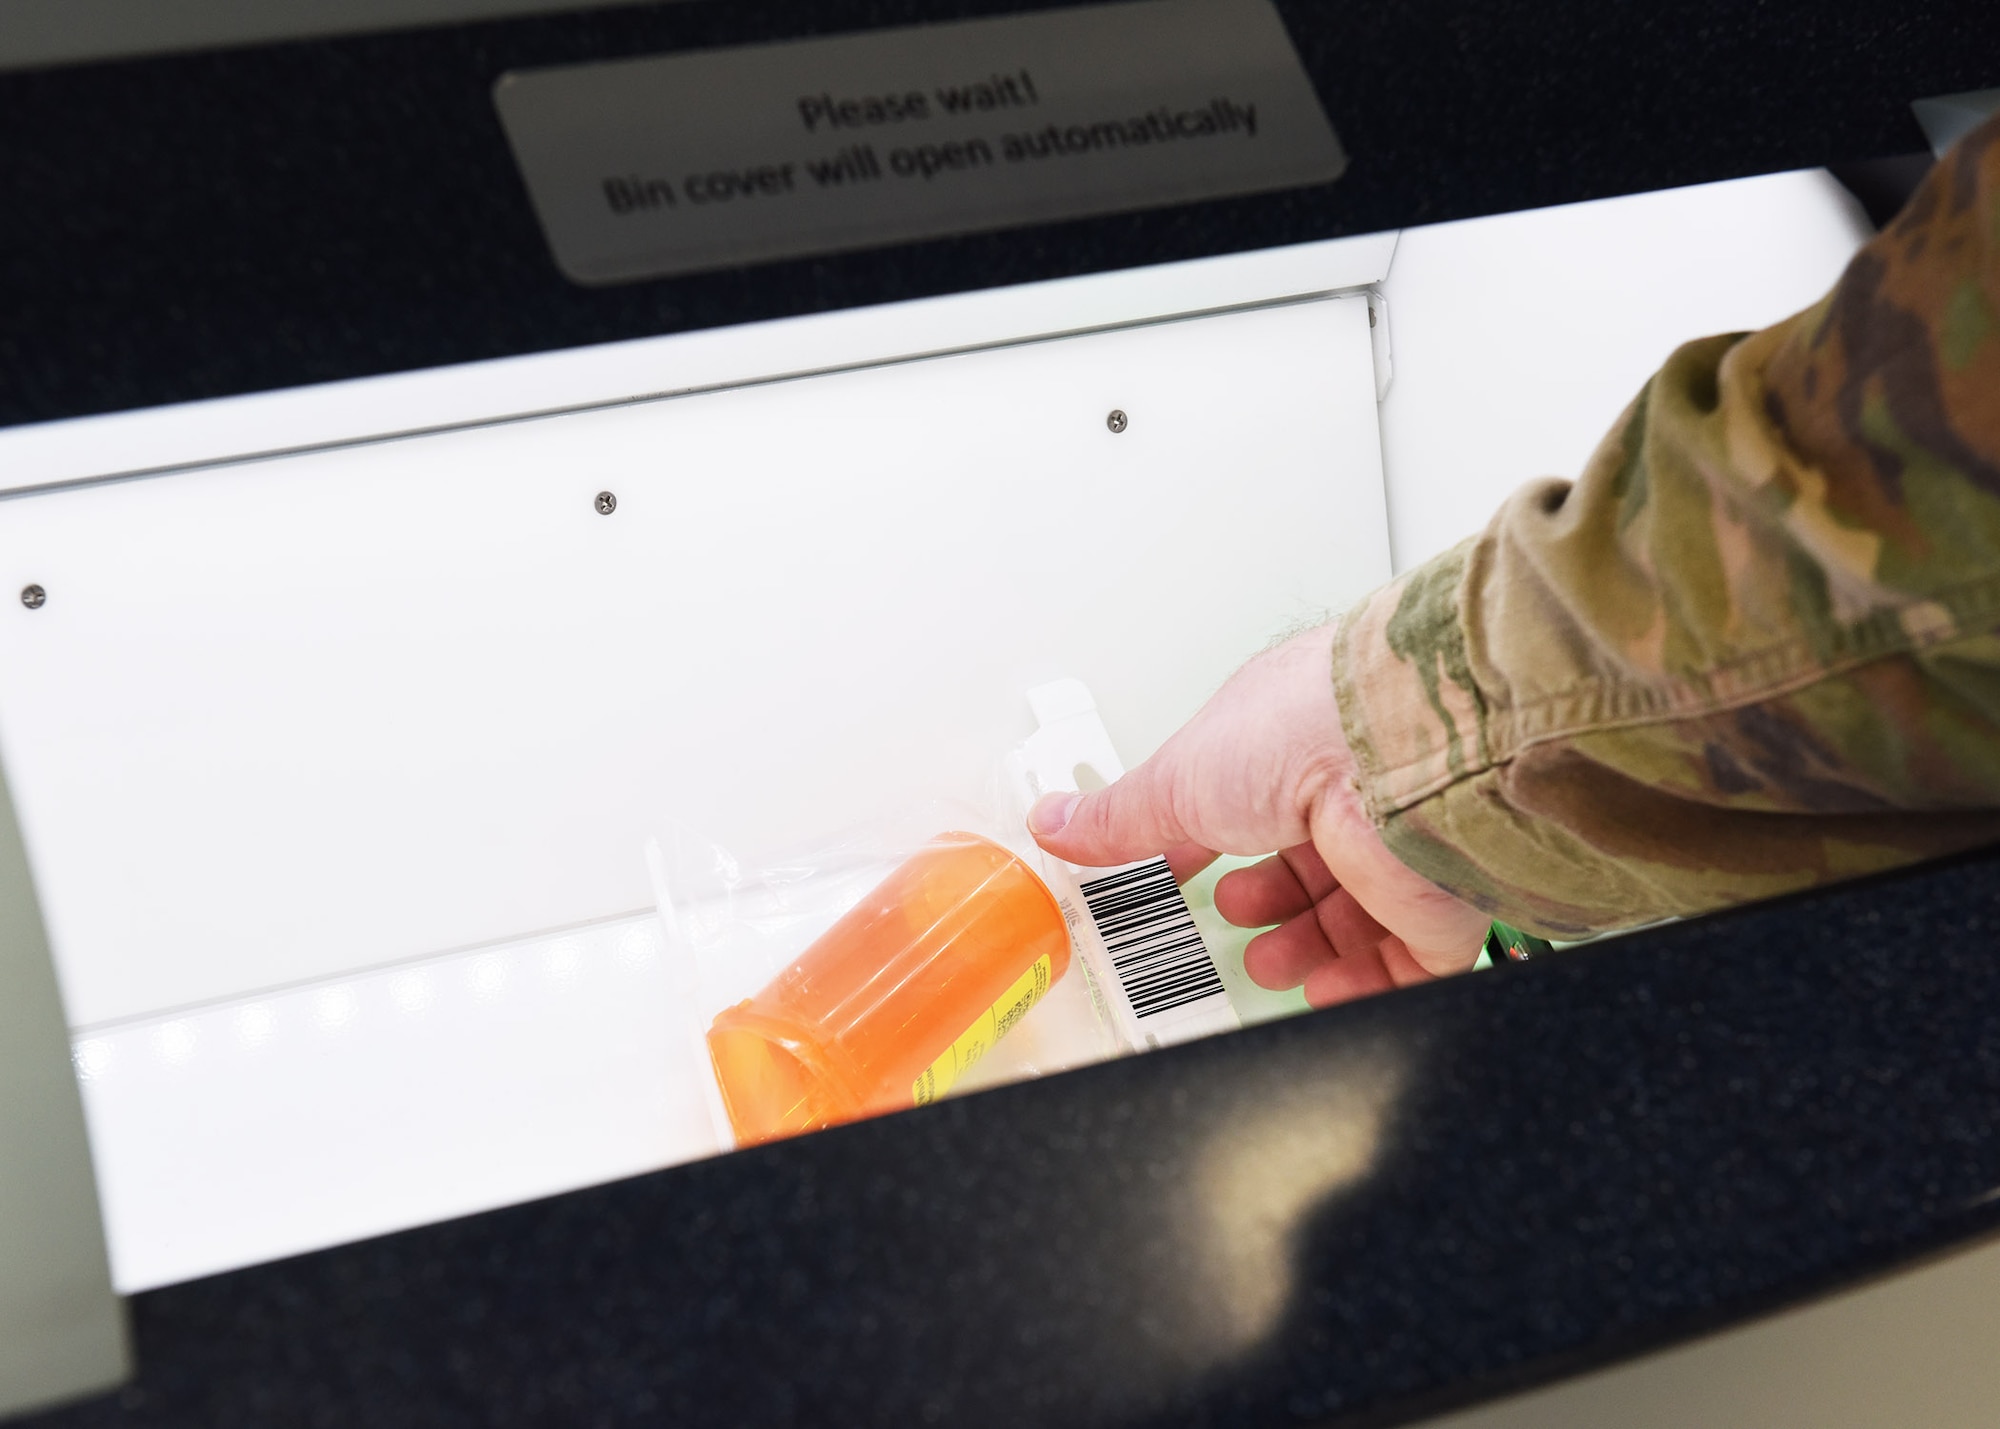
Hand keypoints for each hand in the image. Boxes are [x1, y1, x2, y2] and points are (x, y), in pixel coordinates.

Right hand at [1028, 626, 1490, 1006]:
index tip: (1179, 872)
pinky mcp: (1440, 898)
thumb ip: (1116, 818)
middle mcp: (1353, 786)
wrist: (1397, 755)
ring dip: (1310, 948)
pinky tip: (1329, 991)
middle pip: (1309, 861)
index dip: (1211, 842)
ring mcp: (1401, 841)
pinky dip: (1368, 984)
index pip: (1250, 801)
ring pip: (1361, 912)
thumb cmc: (1297, 733)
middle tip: (1238, 918)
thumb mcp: (1174, 782)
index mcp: (1289, 742)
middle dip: (1267, 903)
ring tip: (1273, 964)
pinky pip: (1414, 958)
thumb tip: (1053, 822)